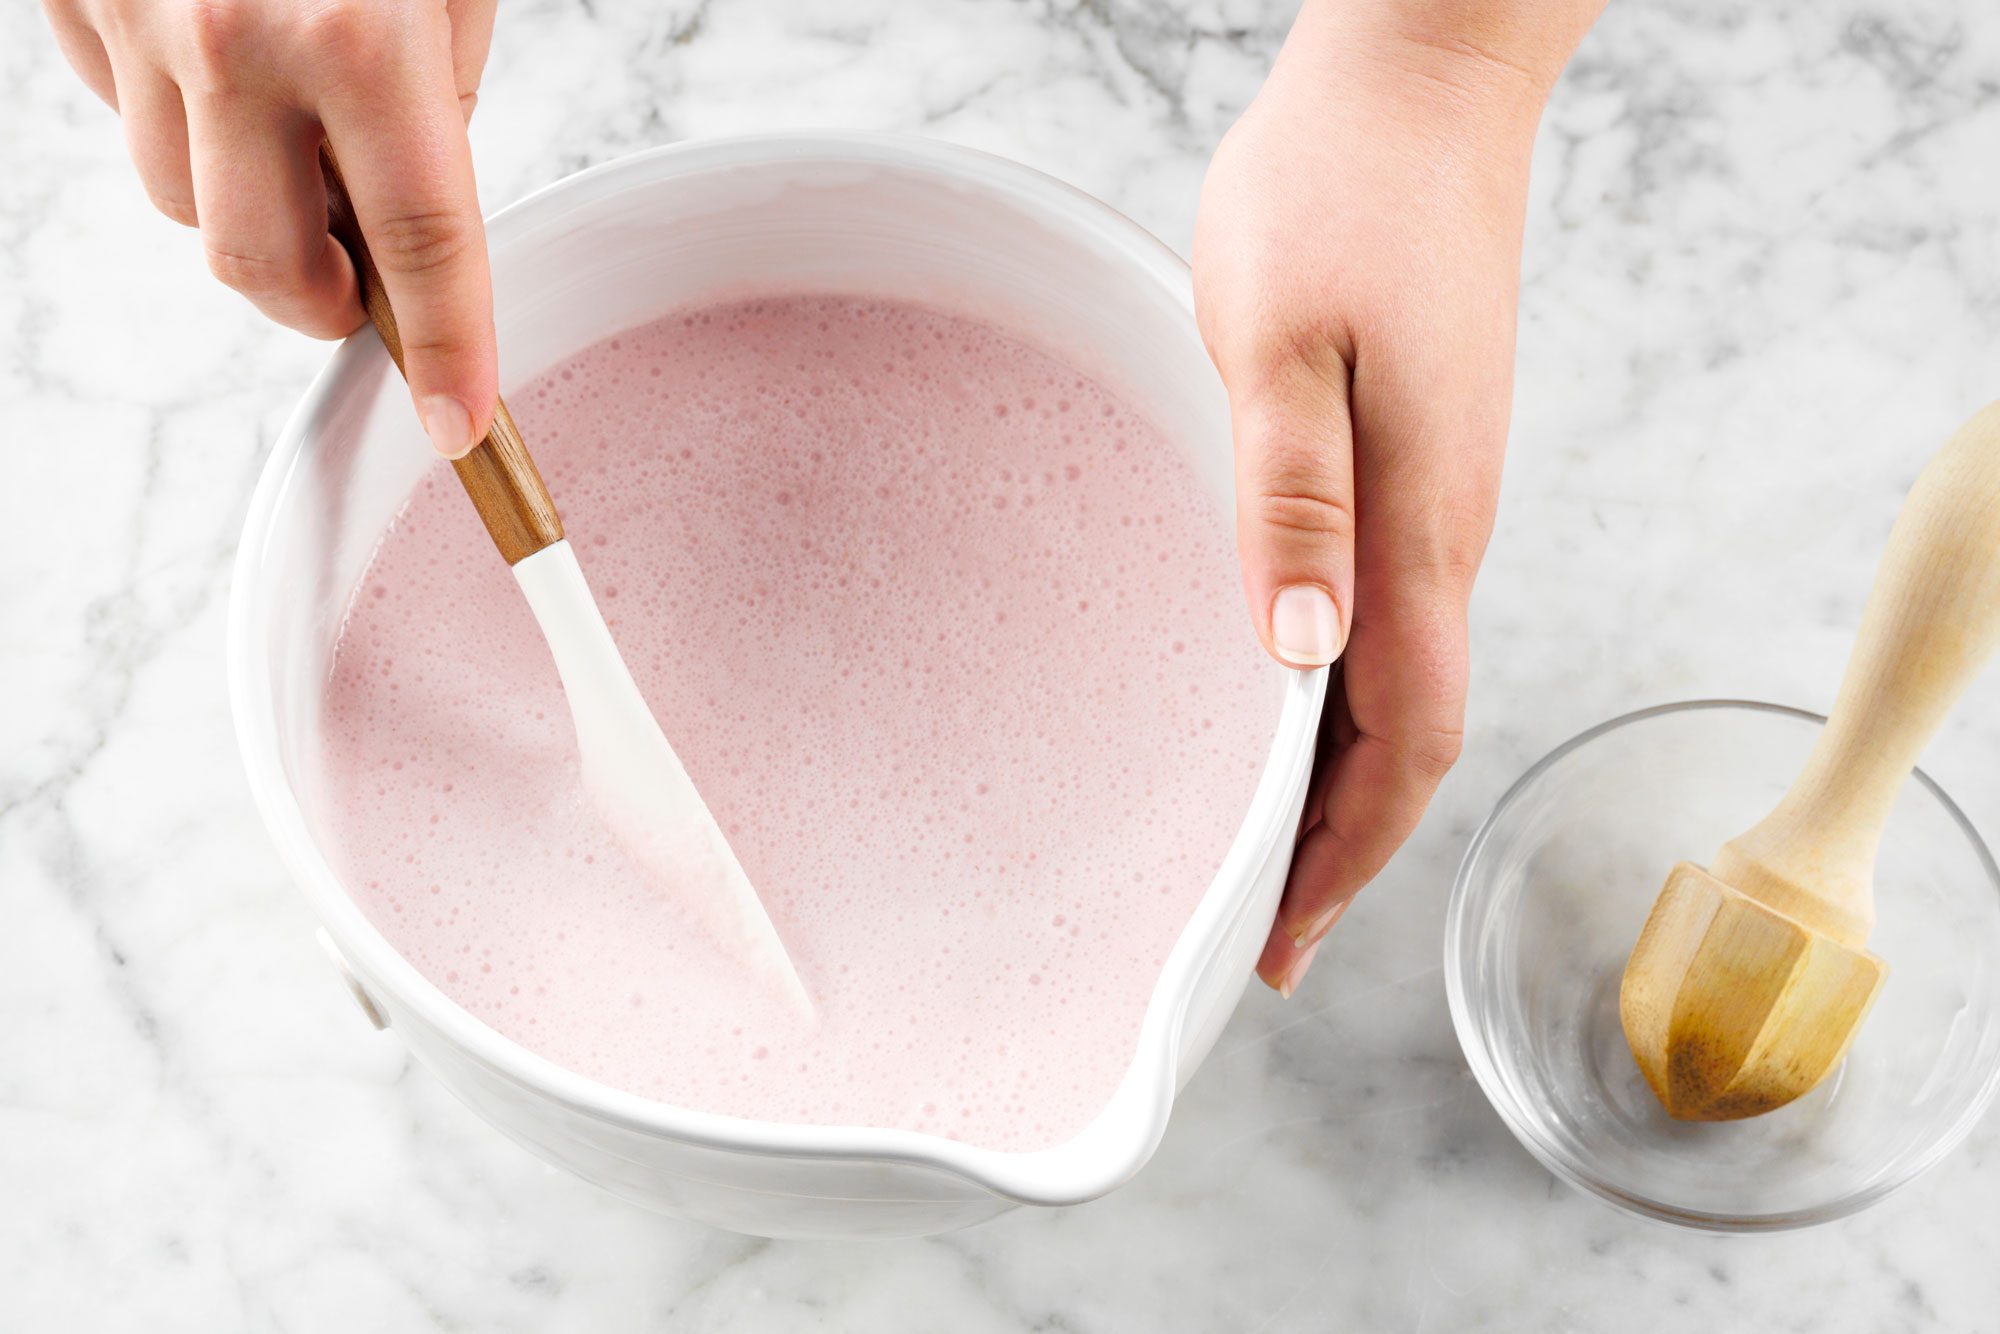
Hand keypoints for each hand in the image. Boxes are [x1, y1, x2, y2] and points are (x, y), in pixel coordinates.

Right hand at [43, 0, 500, 456]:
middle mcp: (233, 38)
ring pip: (183, 202)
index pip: (420, 245)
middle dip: (324, 301)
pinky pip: (123, 115)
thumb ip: (433, 97)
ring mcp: (136, 17)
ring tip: (297, 131)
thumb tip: (395, 205)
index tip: (457, 421)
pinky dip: (182, 120)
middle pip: (266, 265)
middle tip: (362, 279)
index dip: (446, 349)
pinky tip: (225, 68)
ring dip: (248, 203)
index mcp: (359, 37)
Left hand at [1193, 0, 1598, 995]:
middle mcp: (1448, 530)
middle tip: (1260, 930)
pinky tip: (1286, 697)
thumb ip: (1290, 497)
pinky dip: (1343, 692)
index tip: (1278, 940)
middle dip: (1341, 847)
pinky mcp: (1422, 455)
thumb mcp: (1277, 342)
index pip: (1402, 741)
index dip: (1345, 857)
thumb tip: (1301, 653)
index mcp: (1418, 527)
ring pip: (1403, 679)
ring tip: (1264, 843)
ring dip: (1339, 774)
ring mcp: (1443, 493)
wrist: (1420, 88)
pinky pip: (1394, 615)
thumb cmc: (1336, 197)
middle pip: (1411, 736)